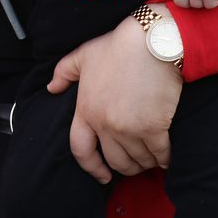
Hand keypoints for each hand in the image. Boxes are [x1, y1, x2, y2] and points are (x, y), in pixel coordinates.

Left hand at [47, 9, 181, 182]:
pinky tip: (166, 156)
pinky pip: (159, 154)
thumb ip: (64, 71)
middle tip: (136, 163)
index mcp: (86, 110)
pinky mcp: (153, 128)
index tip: (102, 176)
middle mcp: (104, 124)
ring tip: (152, 157)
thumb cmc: (118, 46)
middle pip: (114, 161)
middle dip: (126, 167)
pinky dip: (164, 158)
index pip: (81, 150)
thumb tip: (51, 88)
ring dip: (146, 163)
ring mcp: (129, 128)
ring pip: (138, 160)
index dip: (91, 167)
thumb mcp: (84, 55)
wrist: (151, 42)